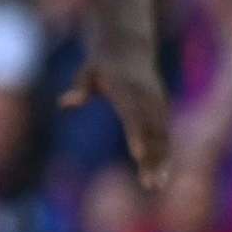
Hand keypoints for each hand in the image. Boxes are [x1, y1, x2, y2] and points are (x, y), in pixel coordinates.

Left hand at [70, 44, 172, 185]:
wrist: (128, 45)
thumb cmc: (101, 64)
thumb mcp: (87, 71)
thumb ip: (80, 88)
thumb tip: (66, 103)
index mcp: (128, 89)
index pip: (133, 115)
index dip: (137, 135)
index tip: (139, 156)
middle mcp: (146, 97)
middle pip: (151, 131)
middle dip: (152, 158)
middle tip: (150, 184)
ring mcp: (157, 103)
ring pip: (162, 135)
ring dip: (161, 161)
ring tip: (156, 185)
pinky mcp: (161, 108)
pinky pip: (165, 134)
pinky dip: (165, 153)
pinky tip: (162, 174)